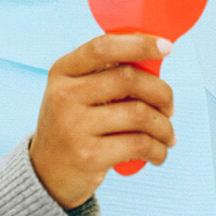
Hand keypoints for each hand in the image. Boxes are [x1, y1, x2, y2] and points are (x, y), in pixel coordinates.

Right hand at [29, 33, 175, 208]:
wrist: (46, 172)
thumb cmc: (72, 123)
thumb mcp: (75, 91)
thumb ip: (104, 73)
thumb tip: (154, 59)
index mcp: (63, 70)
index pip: (103, 47)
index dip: (139, 44)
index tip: (166, 47)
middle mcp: (64, 94)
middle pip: (128, 79)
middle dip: (161, 92)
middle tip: (169, 106)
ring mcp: (74, 126)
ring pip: (139, 114)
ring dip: (164, 125)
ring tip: (167, 134)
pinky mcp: (88, 155)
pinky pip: (139, 144)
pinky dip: (158, 149)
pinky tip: (158, 152)